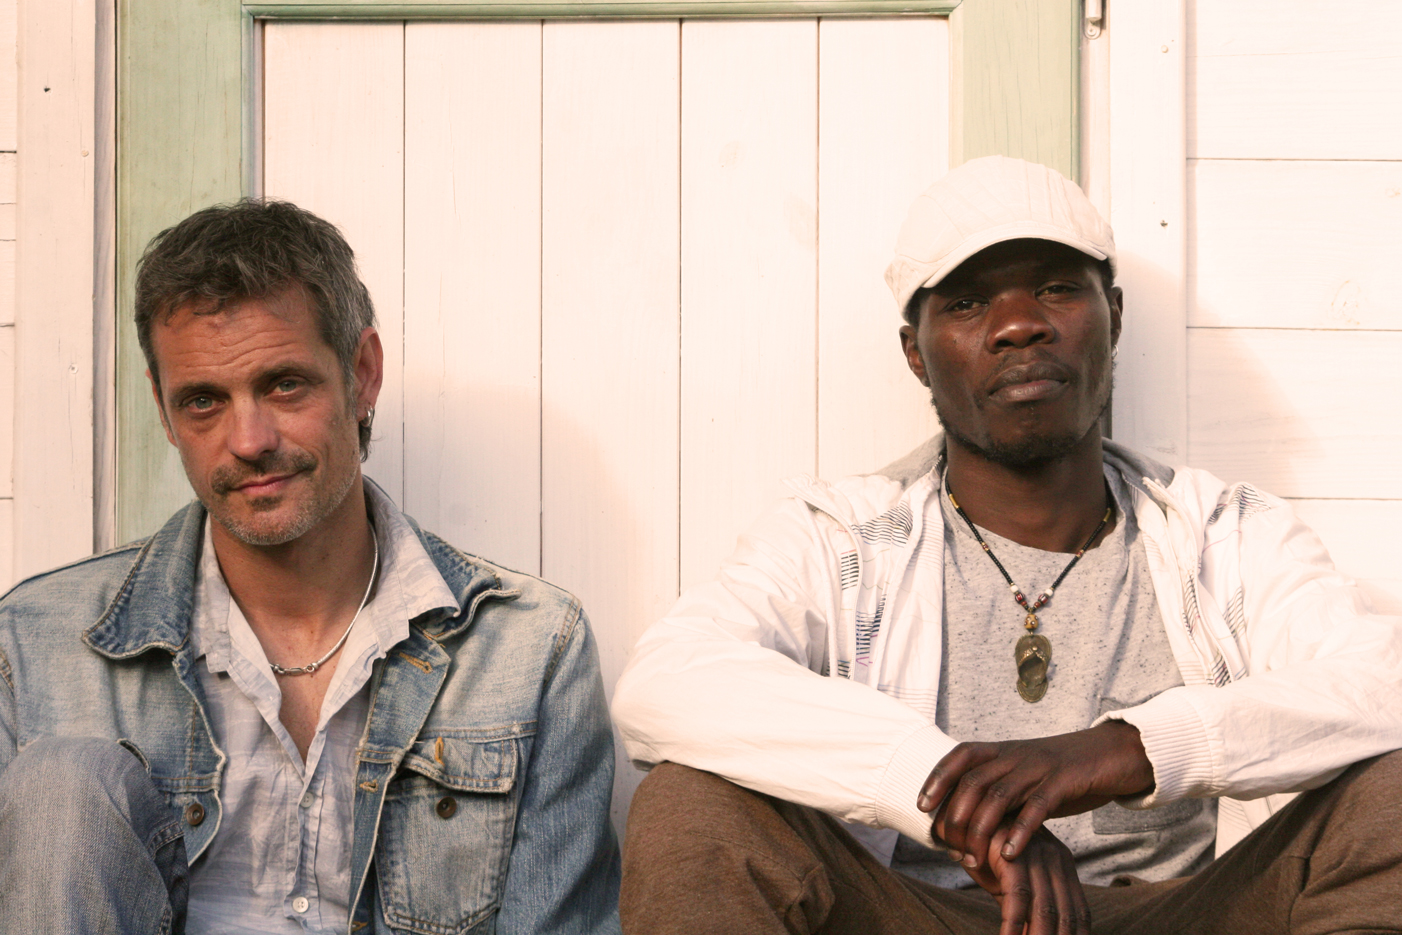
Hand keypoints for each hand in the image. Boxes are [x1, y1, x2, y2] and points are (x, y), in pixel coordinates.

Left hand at [918, 721, 1153, 869]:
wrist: (1111, 754)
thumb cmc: (1061, 772)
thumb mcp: (1024, 774)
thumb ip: (998, 789)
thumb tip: (964, 815)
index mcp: (1004, 750)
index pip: (961, 755)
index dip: (938, 777)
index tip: (922, 804)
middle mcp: (1016, 755)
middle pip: (974, 781)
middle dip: (955, 813)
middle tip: (948, 844)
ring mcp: (1039, 766)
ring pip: (999, 794)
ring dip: (982, 828)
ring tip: (973, 857)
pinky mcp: (1064, 781)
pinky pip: (1037, 806)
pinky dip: (1020, 830)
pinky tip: (1009, 852)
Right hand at [966, 825, 1089, 934]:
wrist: (960, 816)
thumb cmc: (987, 853)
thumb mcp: (1015, 882)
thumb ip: (1029, 906)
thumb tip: (1035, 933)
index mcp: (1062, 864)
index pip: (1079, 913)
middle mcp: (1054, 858)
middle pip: (1066, 916)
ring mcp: (1035, 856)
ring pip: (1045, 910)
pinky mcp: (1011, 856)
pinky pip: (1018, 898)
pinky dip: (1015, 926)